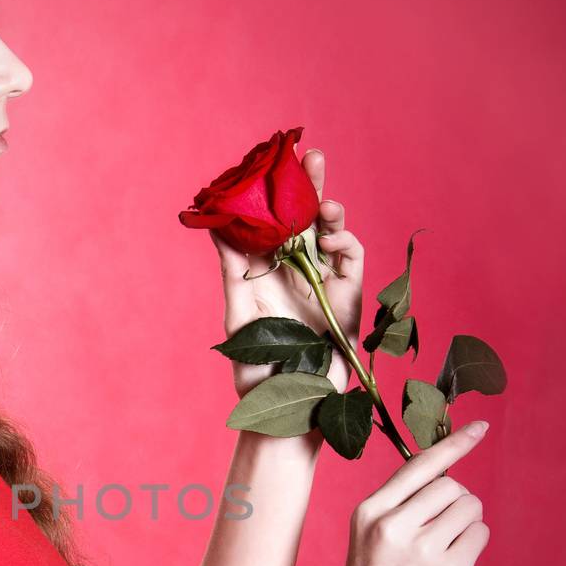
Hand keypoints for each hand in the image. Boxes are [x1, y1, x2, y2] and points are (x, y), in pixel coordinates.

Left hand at [210, 149, 364, 401]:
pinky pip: (352, 260)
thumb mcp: (237, 312)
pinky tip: (333, 241)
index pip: (273, 219)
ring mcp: (325, 282)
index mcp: (267, 269)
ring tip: (324, 203)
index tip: (271, 158)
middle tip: (310, 153)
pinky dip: (346, 244)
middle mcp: (297, 270)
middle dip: (310, 184)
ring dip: (330, 211)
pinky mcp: (349, 298)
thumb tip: (213, 221)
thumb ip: (232, 266)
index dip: (275, 190)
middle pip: (306, 217)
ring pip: (331, 233)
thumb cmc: (255, 371)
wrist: (286, 411)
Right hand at [327, 420, 490, 565]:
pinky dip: (472, 543)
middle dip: (457, 502)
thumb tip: (451, 482)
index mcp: (368, 512)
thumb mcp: (367, 540)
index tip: (481, 427)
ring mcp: (421, 548)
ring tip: (443, 551)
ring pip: (469, 506)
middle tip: (441, 532)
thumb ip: (400, 508)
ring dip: (466, 522)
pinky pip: (479, 534)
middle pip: (452, 486)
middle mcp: (393, 523)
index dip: (455, 442)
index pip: (420, 464)